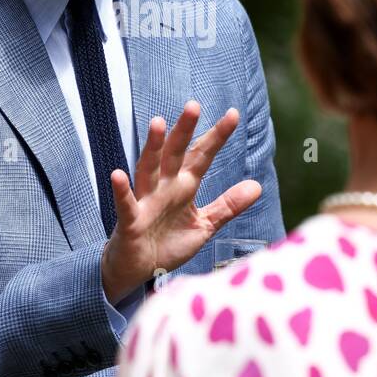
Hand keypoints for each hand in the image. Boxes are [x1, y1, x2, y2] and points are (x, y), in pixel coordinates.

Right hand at [100, 101, 261, 303]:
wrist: (138, 271)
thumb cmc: (167, 243)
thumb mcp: (204, 225)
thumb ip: (228, 205)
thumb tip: (257, 186)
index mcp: (184, 187)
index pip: (202, 156)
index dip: (216, 136)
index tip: (233, 114)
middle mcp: (164, 188)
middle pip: (175, 154)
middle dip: (184, 130)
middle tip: (193, 106)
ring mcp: (145, 202)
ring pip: (148, 169)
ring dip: (152, 147)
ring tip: (157, 123)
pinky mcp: (130, 222)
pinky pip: (126, 204)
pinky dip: (122, 190)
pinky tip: (119, 174)